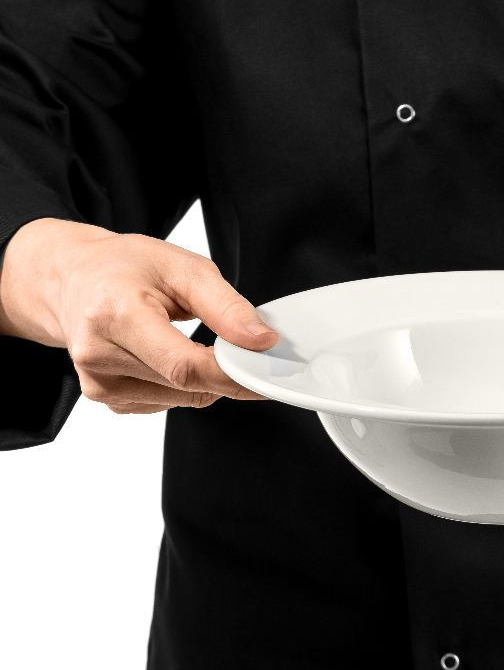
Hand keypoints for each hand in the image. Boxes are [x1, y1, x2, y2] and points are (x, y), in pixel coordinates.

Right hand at [0, 218, 278, 413]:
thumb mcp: (183, 267)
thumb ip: (226, 307)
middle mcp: (99, 355)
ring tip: (191, 338)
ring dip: (206, 378)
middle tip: (245, 349)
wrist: (71, 278)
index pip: (184, 366)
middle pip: (187, 386)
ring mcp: (99, 382)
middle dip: (228, 373)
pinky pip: (167, 402)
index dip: (233, 374)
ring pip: (182, 399)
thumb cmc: (124, 267)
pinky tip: (169, 354)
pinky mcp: (106, 398)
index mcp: (116, 315)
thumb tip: (262, 341)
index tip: (266, 369)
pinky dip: (183, 384)